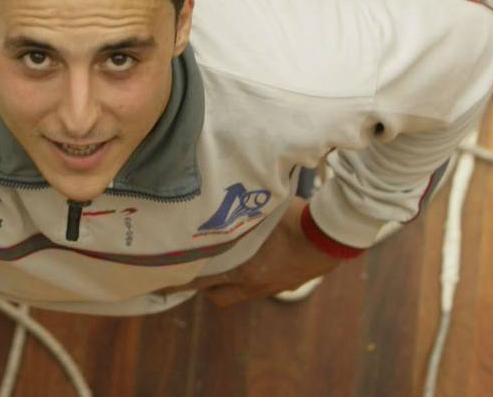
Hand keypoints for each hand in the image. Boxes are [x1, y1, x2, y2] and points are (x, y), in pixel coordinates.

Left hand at [154, 197, 341, 306]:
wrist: (333, 238)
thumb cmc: (297, 219)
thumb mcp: (261, 211)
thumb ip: (238, 212)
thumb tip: (217, 196)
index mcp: (244, 270)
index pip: (200, 282)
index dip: (177, 283)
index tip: (159, 283)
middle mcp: (254, 285)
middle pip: (218, 296)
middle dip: (204, 286)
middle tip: (195, 267)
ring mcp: (271, 288)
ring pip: (238, 293)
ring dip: (228, 282)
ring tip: (223, 261)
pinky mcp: (285, 286)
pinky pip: (258, 287)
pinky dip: (250, 277)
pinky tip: (254, 259)